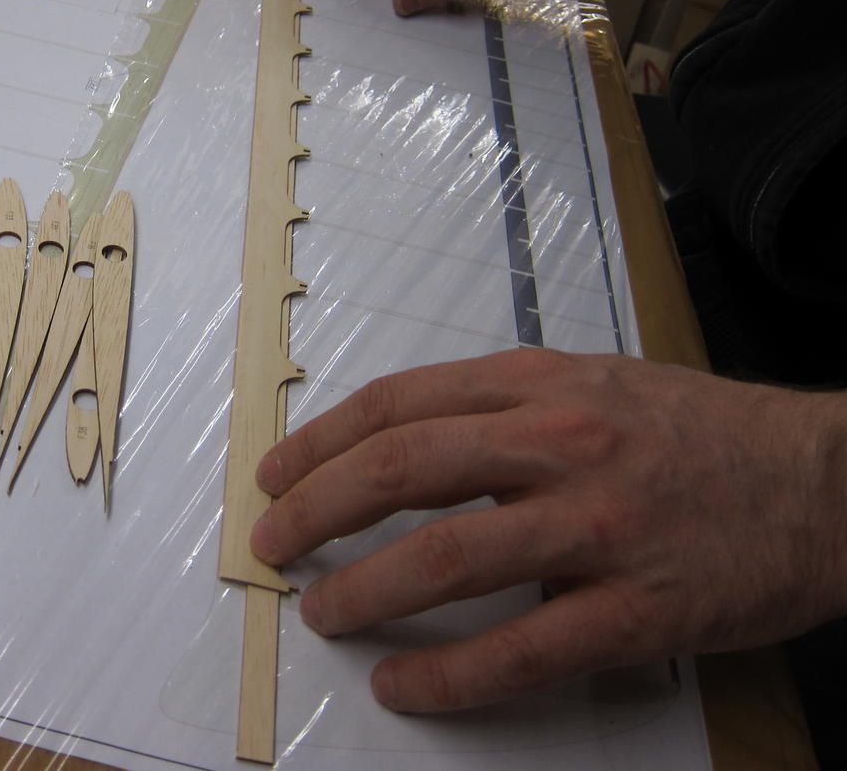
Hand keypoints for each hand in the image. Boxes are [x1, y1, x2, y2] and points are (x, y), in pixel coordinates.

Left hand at [249, 348, 846, 711]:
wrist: (827, 482)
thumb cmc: (704, 432)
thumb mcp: (595, 382)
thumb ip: (504, 403)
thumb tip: (405, 437)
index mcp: (540, 385)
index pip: (398, 405)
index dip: (320, 442)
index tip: (276, 474)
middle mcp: (559, 445)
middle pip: (401, 471)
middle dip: (316, 510)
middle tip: (274, 545)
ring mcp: (596, 528)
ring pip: (446, 559)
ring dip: (364, 591)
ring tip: (323, 612)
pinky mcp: (636, 609)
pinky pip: (521, 651)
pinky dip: (448, 674)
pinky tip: (404, 683)